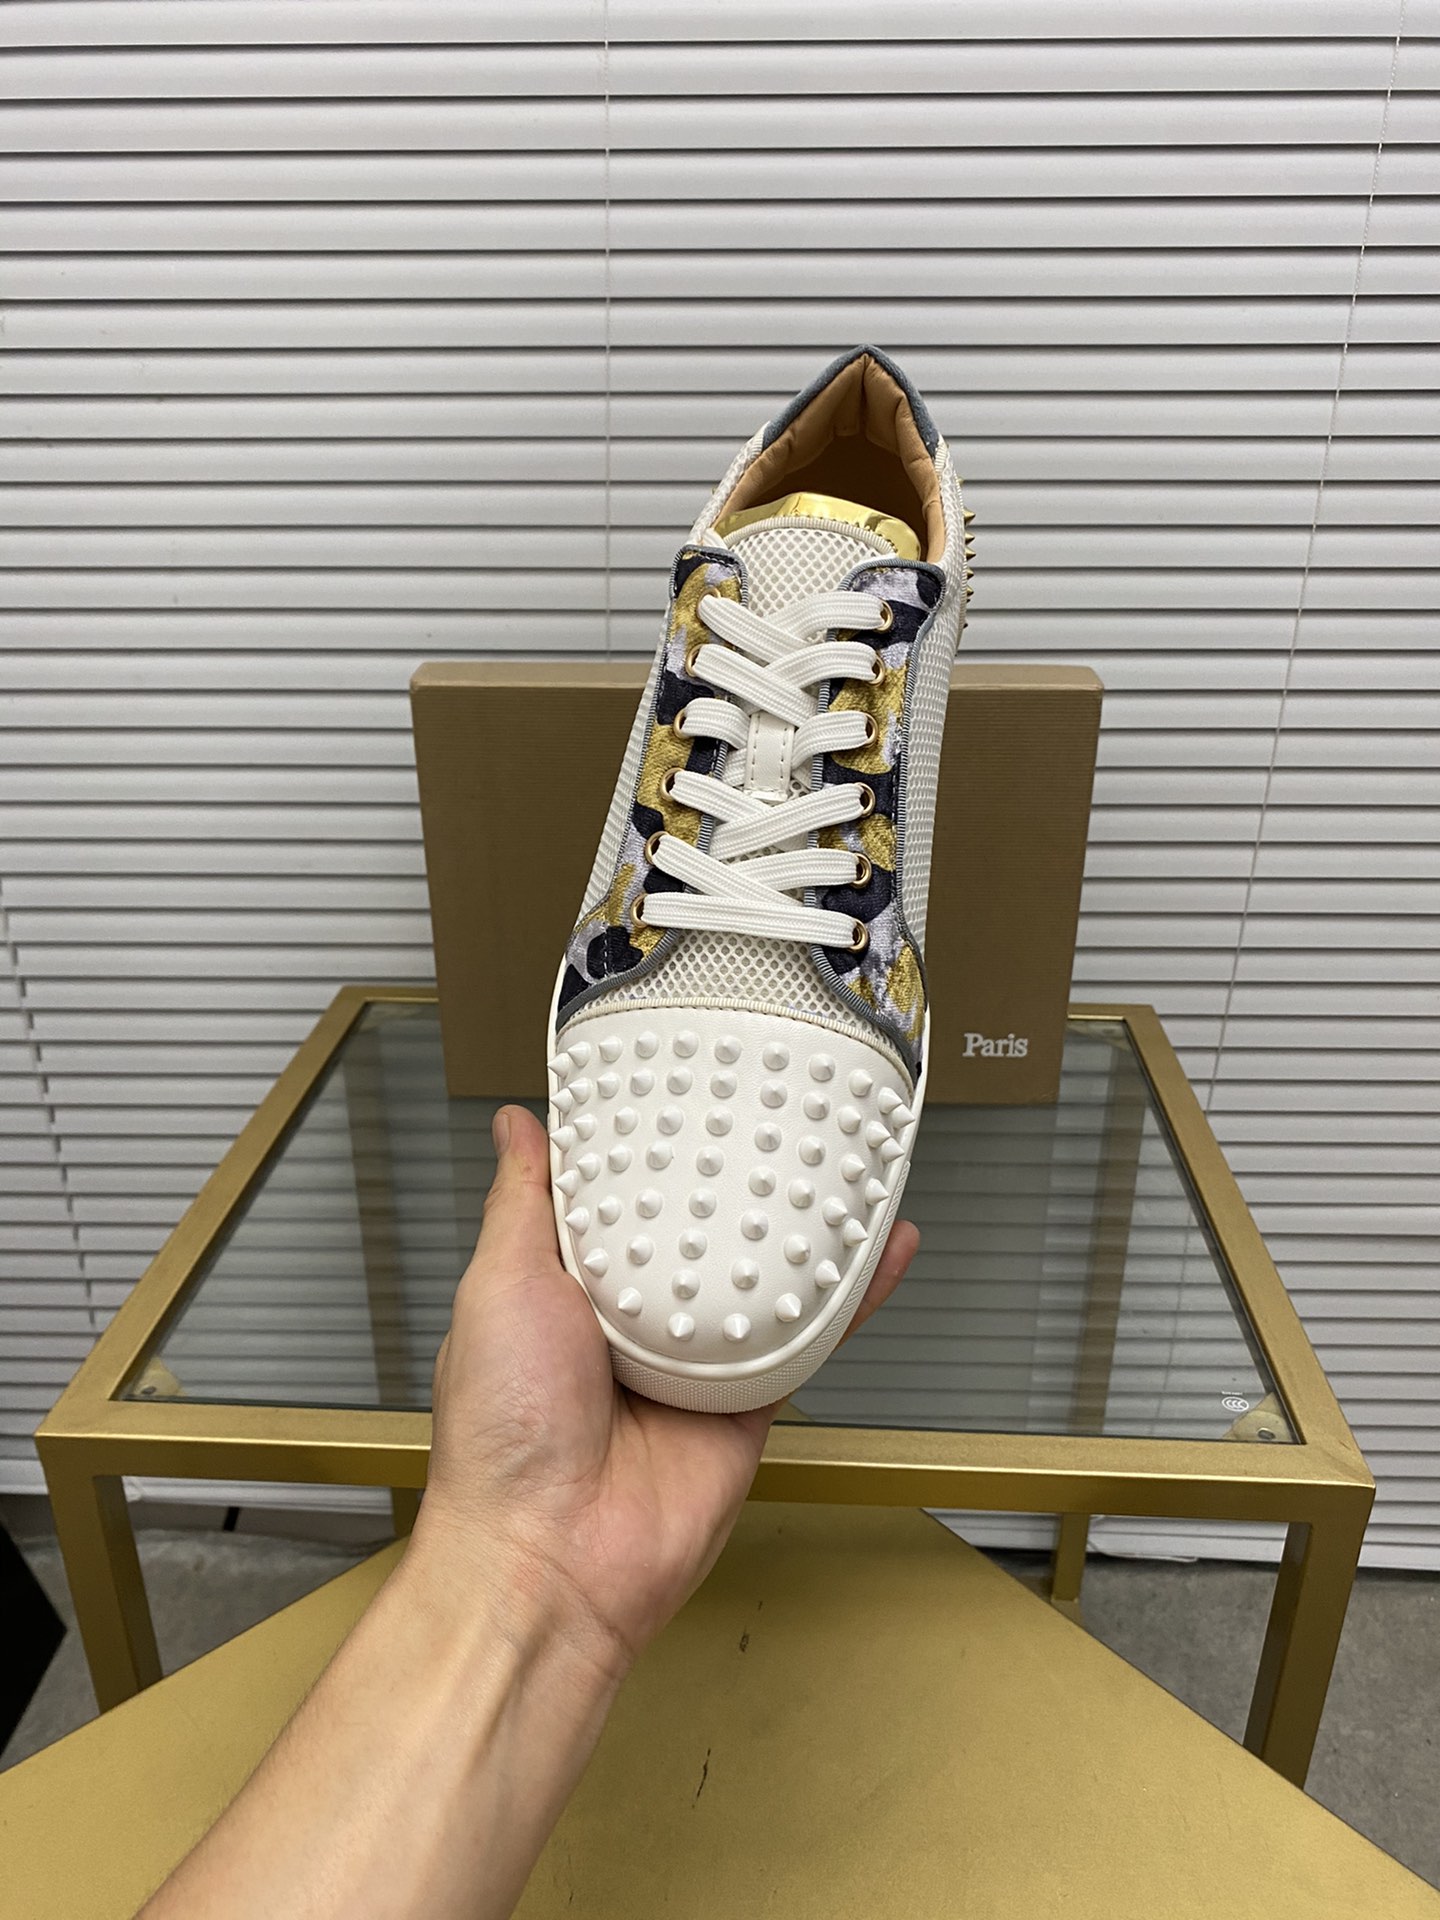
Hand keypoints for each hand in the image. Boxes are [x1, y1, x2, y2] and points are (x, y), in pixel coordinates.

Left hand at [413, 1104, 918, 1680]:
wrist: (551, 1556)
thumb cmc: (502, 1436)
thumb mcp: (497, 1285)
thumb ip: (523, 1203)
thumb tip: (515, 1126)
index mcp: (567, 1285)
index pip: (617, 1195)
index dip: (649, 1145)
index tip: (681, 1087)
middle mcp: (635, 1317)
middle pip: (701, 1231)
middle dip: (737, 1177)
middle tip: (778, 1107)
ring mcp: (698, 1359)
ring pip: (766, 1276)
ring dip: (807, 1223)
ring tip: (844, 1156)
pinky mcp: (751, 1400)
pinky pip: (812, 1338)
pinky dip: (855, 1295)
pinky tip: (886, 1245)